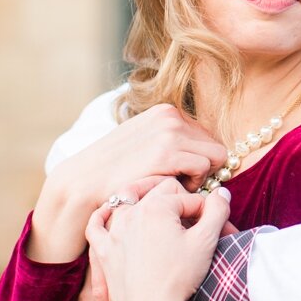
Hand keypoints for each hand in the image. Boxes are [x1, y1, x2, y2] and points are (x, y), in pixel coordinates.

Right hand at [29, 104, 226, 262]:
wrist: (84, 183)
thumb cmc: (116, 171)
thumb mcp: (144, 144)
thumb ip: (171, 141)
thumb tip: (206, 152)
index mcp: (166, 111)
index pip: (206, 136)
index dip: (199, 158)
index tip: (181, 174)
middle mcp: (170, 116)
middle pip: (216, 145)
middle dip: (204, 167)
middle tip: (180, 183)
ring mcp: (169, 131)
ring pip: (217, 156)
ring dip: (201, 176)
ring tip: (175, 186)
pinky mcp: (167, 152)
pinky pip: (205, 167)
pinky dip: (195, 183)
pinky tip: (172, 189)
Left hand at [85, 179, 232, 300]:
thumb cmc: (179, 278)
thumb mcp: (206, 242)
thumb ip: (216, 211)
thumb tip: (221, 192)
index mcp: (157, 207)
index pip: (189, 199)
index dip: (208, 212)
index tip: (218, 230)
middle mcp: (131, 214)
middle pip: (161, 194)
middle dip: (181, 204)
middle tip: (194, 222)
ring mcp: (114, 232)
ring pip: (127, 202)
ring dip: (144, 199)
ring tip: (159, 208)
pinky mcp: (104, 251)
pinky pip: (96, 225)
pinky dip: (103, 216)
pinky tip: (111, 213)